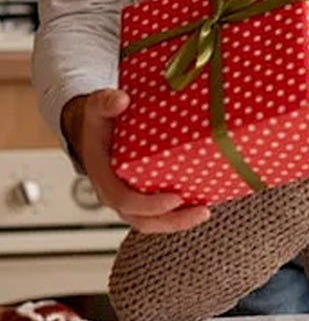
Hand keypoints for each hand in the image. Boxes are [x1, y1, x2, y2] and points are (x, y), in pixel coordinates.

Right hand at [61, 89, 210, 233]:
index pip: (124, 199)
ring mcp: (128, 196)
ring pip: (150, 220)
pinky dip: (176, 211)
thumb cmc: (97, 121)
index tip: (175, 197)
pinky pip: (156, 211)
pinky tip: (199, 200)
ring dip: (178, 220)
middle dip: (172, 220)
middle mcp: (115, 192)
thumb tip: (121, 100)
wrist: (91, 129)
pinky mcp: (140, 193)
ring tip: (205, 211)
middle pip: (142, 219)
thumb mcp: (98, 107)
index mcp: (104, 176)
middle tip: (201, 211)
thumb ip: (106, 102)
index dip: (149, 204)